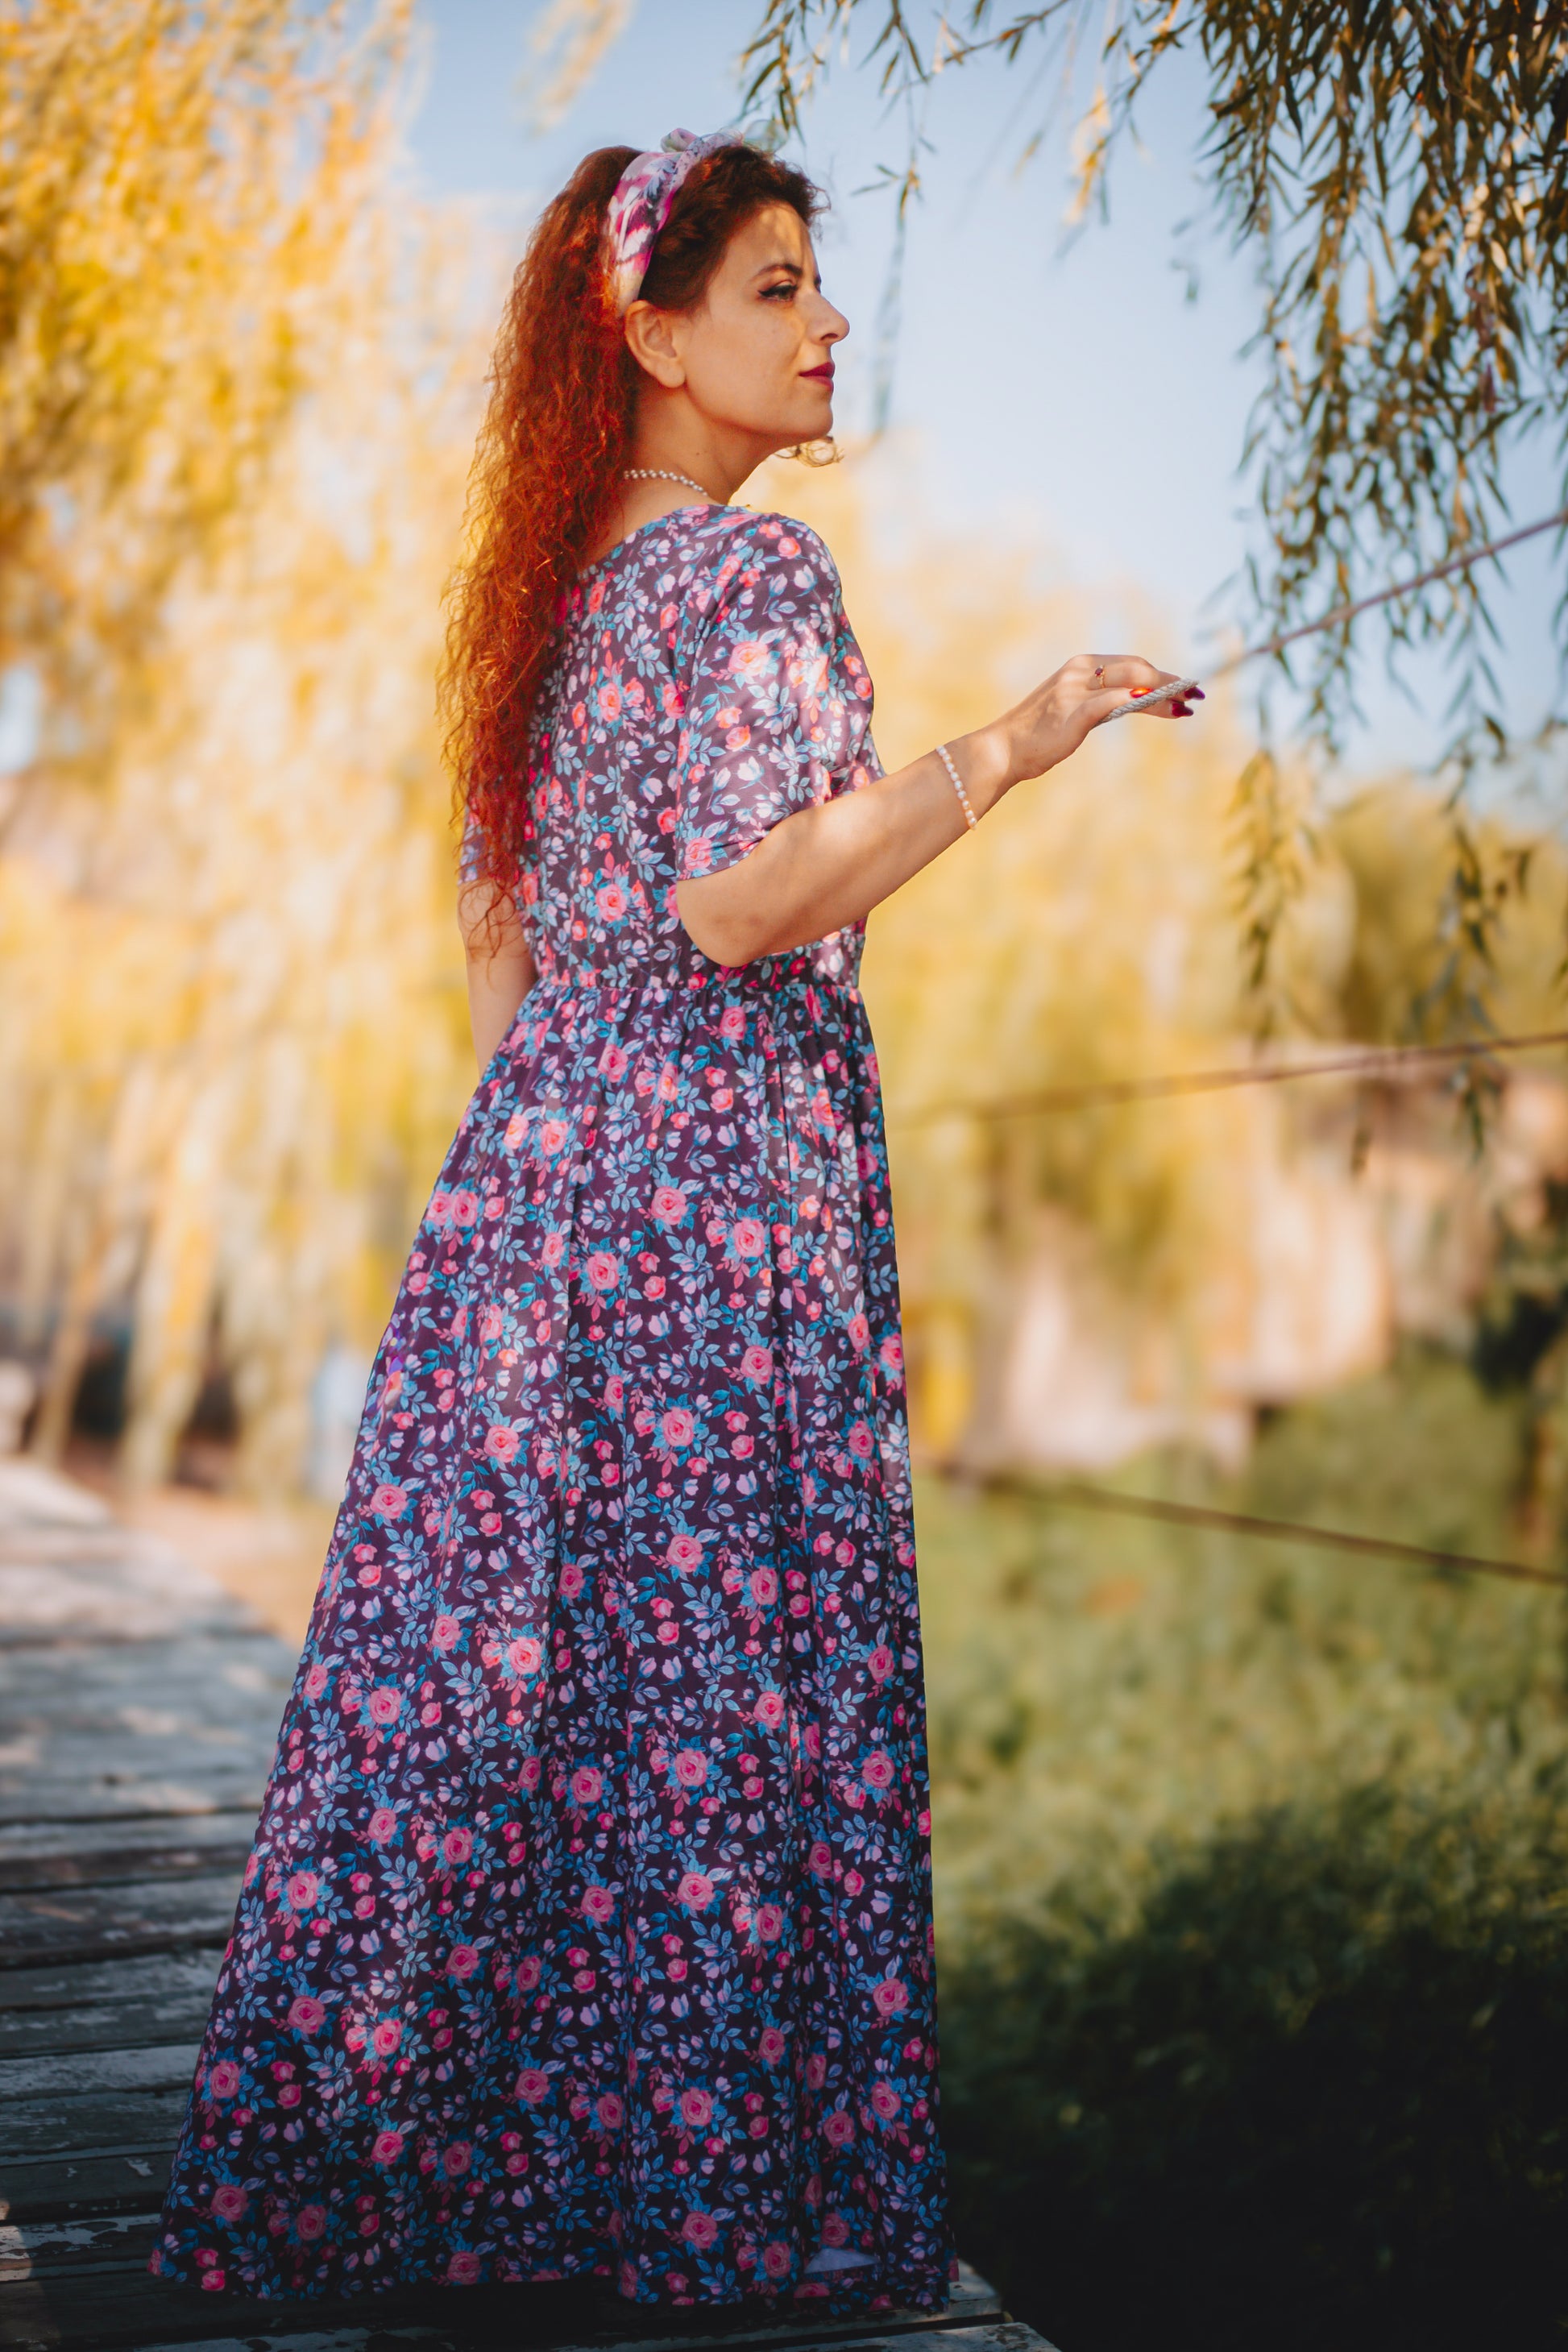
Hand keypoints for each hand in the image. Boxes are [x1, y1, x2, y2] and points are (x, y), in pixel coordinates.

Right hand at [984, 654, 1202, 791]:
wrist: (1002, 751)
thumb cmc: (1037, 736)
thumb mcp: (1073, 711)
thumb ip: (1101, 703)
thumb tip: (1134, 703)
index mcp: (1081, 666)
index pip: (1132, 664)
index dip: (1162, 675)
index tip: (1184, 687)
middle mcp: (1080, 671)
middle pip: (1138, 670)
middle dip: (1170, 683)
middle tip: (1195, 696)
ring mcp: (1076, 689)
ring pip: (1134, 684)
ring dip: (1165, 695)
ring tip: (1186, 706)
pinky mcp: (1074, 712)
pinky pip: (1115, 702)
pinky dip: (1143, 703)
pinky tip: (1165, 708)